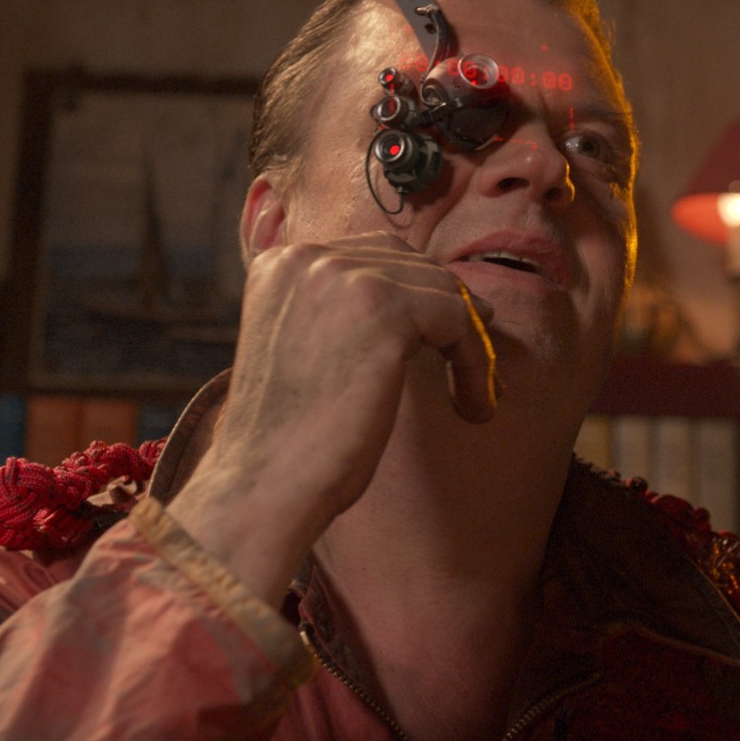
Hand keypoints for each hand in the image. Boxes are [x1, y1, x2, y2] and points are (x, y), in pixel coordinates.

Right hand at [166, 231, 496, 602]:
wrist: (264, 486)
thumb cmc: (289, 439)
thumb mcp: (308, 350)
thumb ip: (341, 312)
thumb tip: (425, 300)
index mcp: (279, 263)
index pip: (374, 255)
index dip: (418, 298)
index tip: (443, 343)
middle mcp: (306, 256)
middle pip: (412, 263)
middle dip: (448, 312)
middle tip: (468, 362)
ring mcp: (342, 276)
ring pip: (443, 290)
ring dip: (468, 344)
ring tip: (472, 397)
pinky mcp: (382, 308)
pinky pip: (459, 320)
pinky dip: (475, 363)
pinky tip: (471, 406)